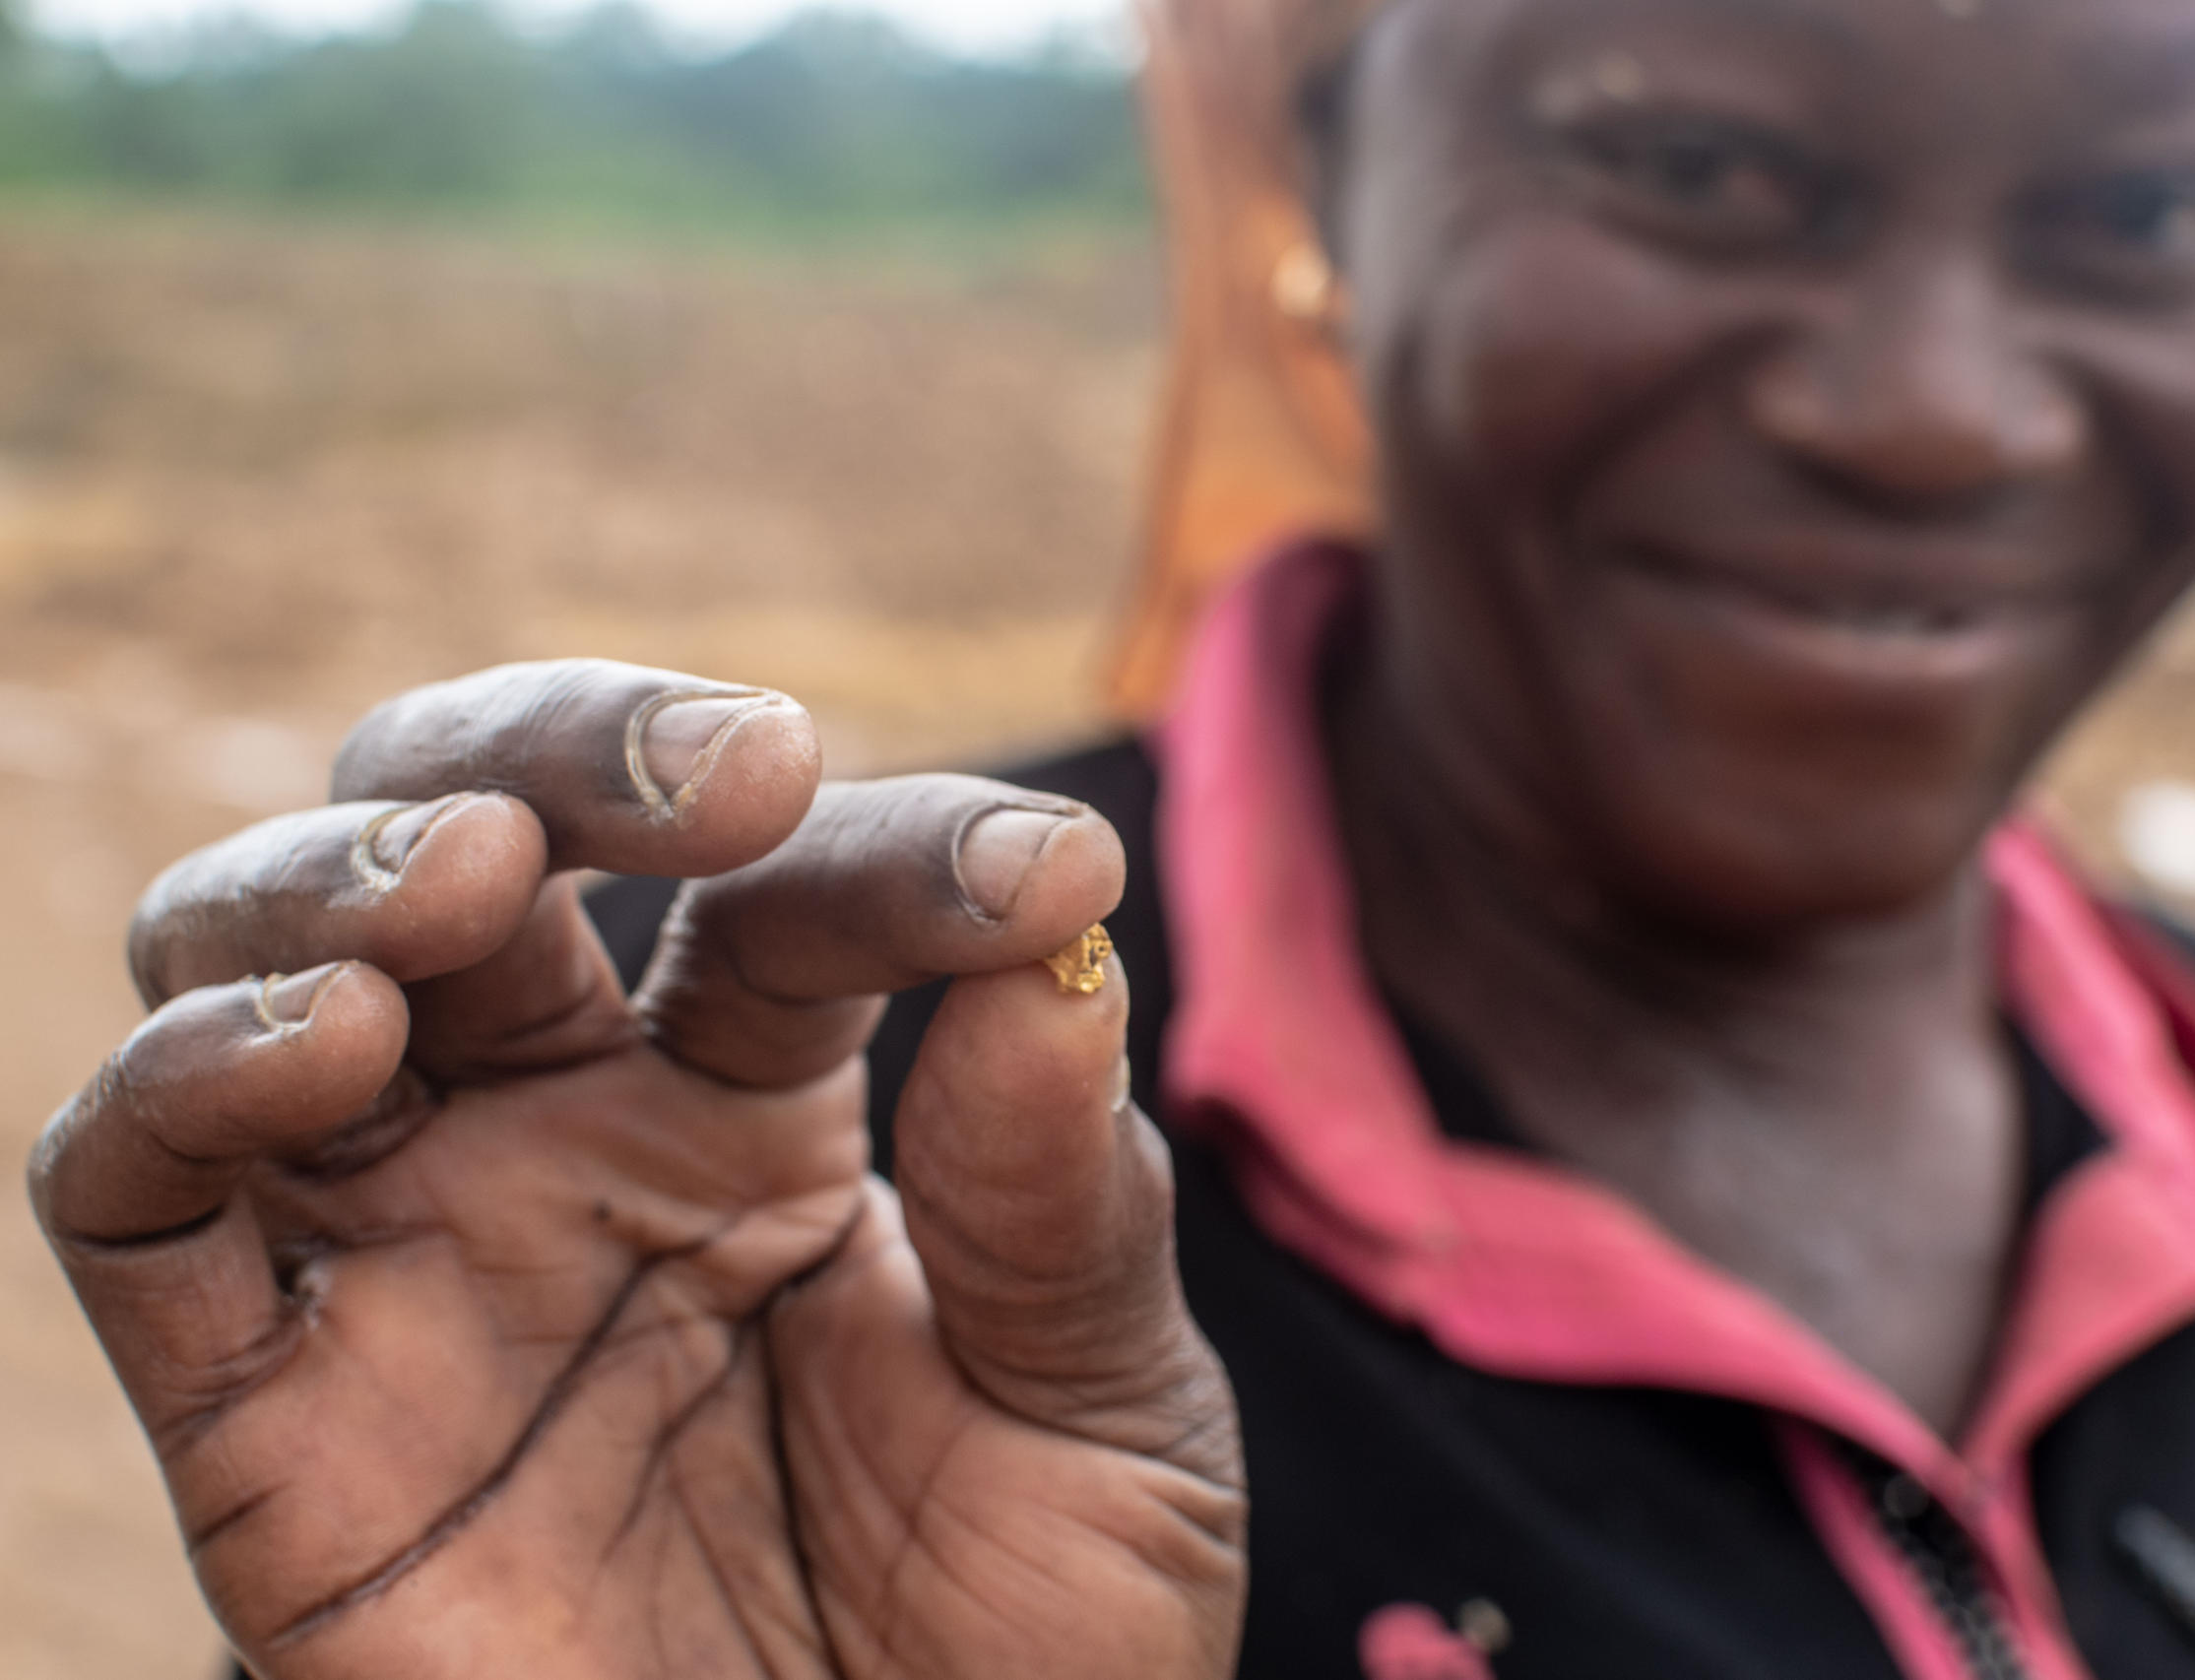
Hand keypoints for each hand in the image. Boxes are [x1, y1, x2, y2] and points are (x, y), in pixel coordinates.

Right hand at [29, 662, 1245, 1679]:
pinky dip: (183, 1081)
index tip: (1049, 879)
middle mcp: (567, 1143)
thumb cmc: (1013, 1659)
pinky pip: (135, 1202)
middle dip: (571, 746)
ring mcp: (409, 1258)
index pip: (791, 901)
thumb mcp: (1100, 1416)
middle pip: (479, 833)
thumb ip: (1059, 1196)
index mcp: (770, 1107)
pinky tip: (331, 1036)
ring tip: (482, 880)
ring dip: (345, 868)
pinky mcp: (269, 1416)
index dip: (909, 855)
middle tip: (732, 770)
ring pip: (269, 960)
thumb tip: (1054, 949)